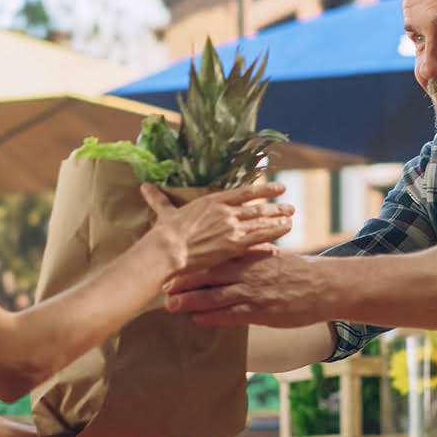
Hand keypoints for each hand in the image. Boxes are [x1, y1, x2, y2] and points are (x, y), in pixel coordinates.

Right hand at [139, 182, 292, 274]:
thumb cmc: (165, 232)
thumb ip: (159, 199)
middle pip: (257, 206)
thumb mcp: (164, 212)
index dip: (262, 189)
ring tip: (292, 216)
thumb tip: (144, 188)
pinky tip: (286, 230)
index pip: (244, 192)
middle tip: (289, 205)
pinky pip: (259, 236)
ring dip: (278, 218)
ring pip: (261, 220)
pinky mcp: (234, 244)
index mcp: (212, 200)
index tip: (276, 187)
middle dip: (275, 206)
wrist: (168, 249)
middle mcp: (226, 211)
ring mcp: (232, 227)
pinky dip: (274, 232)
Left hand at [163, 250, 330, 327]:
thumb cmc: (299, 271)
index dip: (192, 260)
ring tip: (171, 306)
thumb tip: (234, 245)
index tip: (172, 261)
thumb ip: (252, 251)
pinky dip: (213, 317)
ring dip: (192, 302)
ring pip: (216, 296)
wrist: (326, 286)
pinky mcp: (263, 312)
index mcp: (251, 255)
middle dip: (184, 281)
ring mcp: (256, 292)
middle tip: (162, 286)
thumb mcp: (274, 254)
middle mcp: (250, 272)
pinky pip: (233, 315)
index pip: (216, 255)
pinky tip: (197, 319)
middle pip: (210, 275)